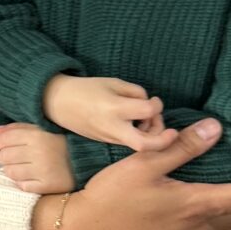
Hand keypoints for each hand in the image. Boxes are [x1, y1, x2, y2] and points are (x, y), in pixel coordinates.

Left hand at [0, 123, 73, 195]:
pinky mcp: (47, 186)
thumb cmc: (61, 141)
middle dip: (6, 156)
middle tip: (17, 156)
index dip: (2, 142)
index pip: (3, 140)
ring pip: (10, 172)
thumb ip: (18, 128)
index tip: (8, 144)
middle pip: (4, 156)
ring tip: (23, 166)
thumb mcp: (42, 128)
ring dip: (13, 169)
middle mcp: (38, 152)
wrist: (88, 159)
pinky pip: (22, 186)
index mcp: (37, 135)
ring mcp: (43, 170)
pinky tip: (31, 176)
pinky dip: (23, 182)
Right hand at [42, 73, 174, 151]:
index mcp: (114, 108)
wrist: (58, 103)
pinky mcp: (107, 143)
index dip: (157, 105)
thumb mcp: (113, 83)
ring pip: (139, 147)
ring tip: (149, 122)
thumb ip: (135, 93)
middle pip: (146, 144)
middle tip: (171, 132)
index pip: (147, 111)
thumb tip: (150, 106)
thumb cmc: (87, 89)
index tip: (154, 101)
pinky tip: (138, 127)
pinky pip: (130, 144)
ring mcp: (109, 138)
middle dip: (164, 140)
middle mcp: (113, 127)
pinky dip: (141, 138)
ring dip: (152, 137)